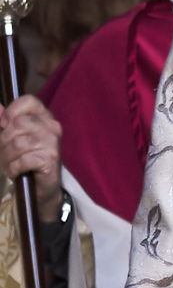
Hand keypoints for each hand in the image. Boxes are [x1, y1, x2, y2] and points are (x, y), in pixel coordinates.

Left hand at [0, 96, 62, 220]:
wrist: (43, 186)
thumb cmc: (27, 158)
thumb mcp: (13, 137)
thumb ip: (5, 122)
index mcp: (44, 116)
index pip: (28, 101)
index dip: (11, 111)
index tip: (4, 125)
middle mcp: (51, 126)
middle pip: (18, 124)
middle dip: (4, 140)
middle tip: (5, 152)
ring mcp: (52, 143)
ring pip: (18, 144)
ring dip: (8, 157)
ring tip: (10, 164)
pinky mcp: (50, 159)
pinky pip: (23, 160)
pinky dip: (14, 168)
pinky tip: (15, 171)